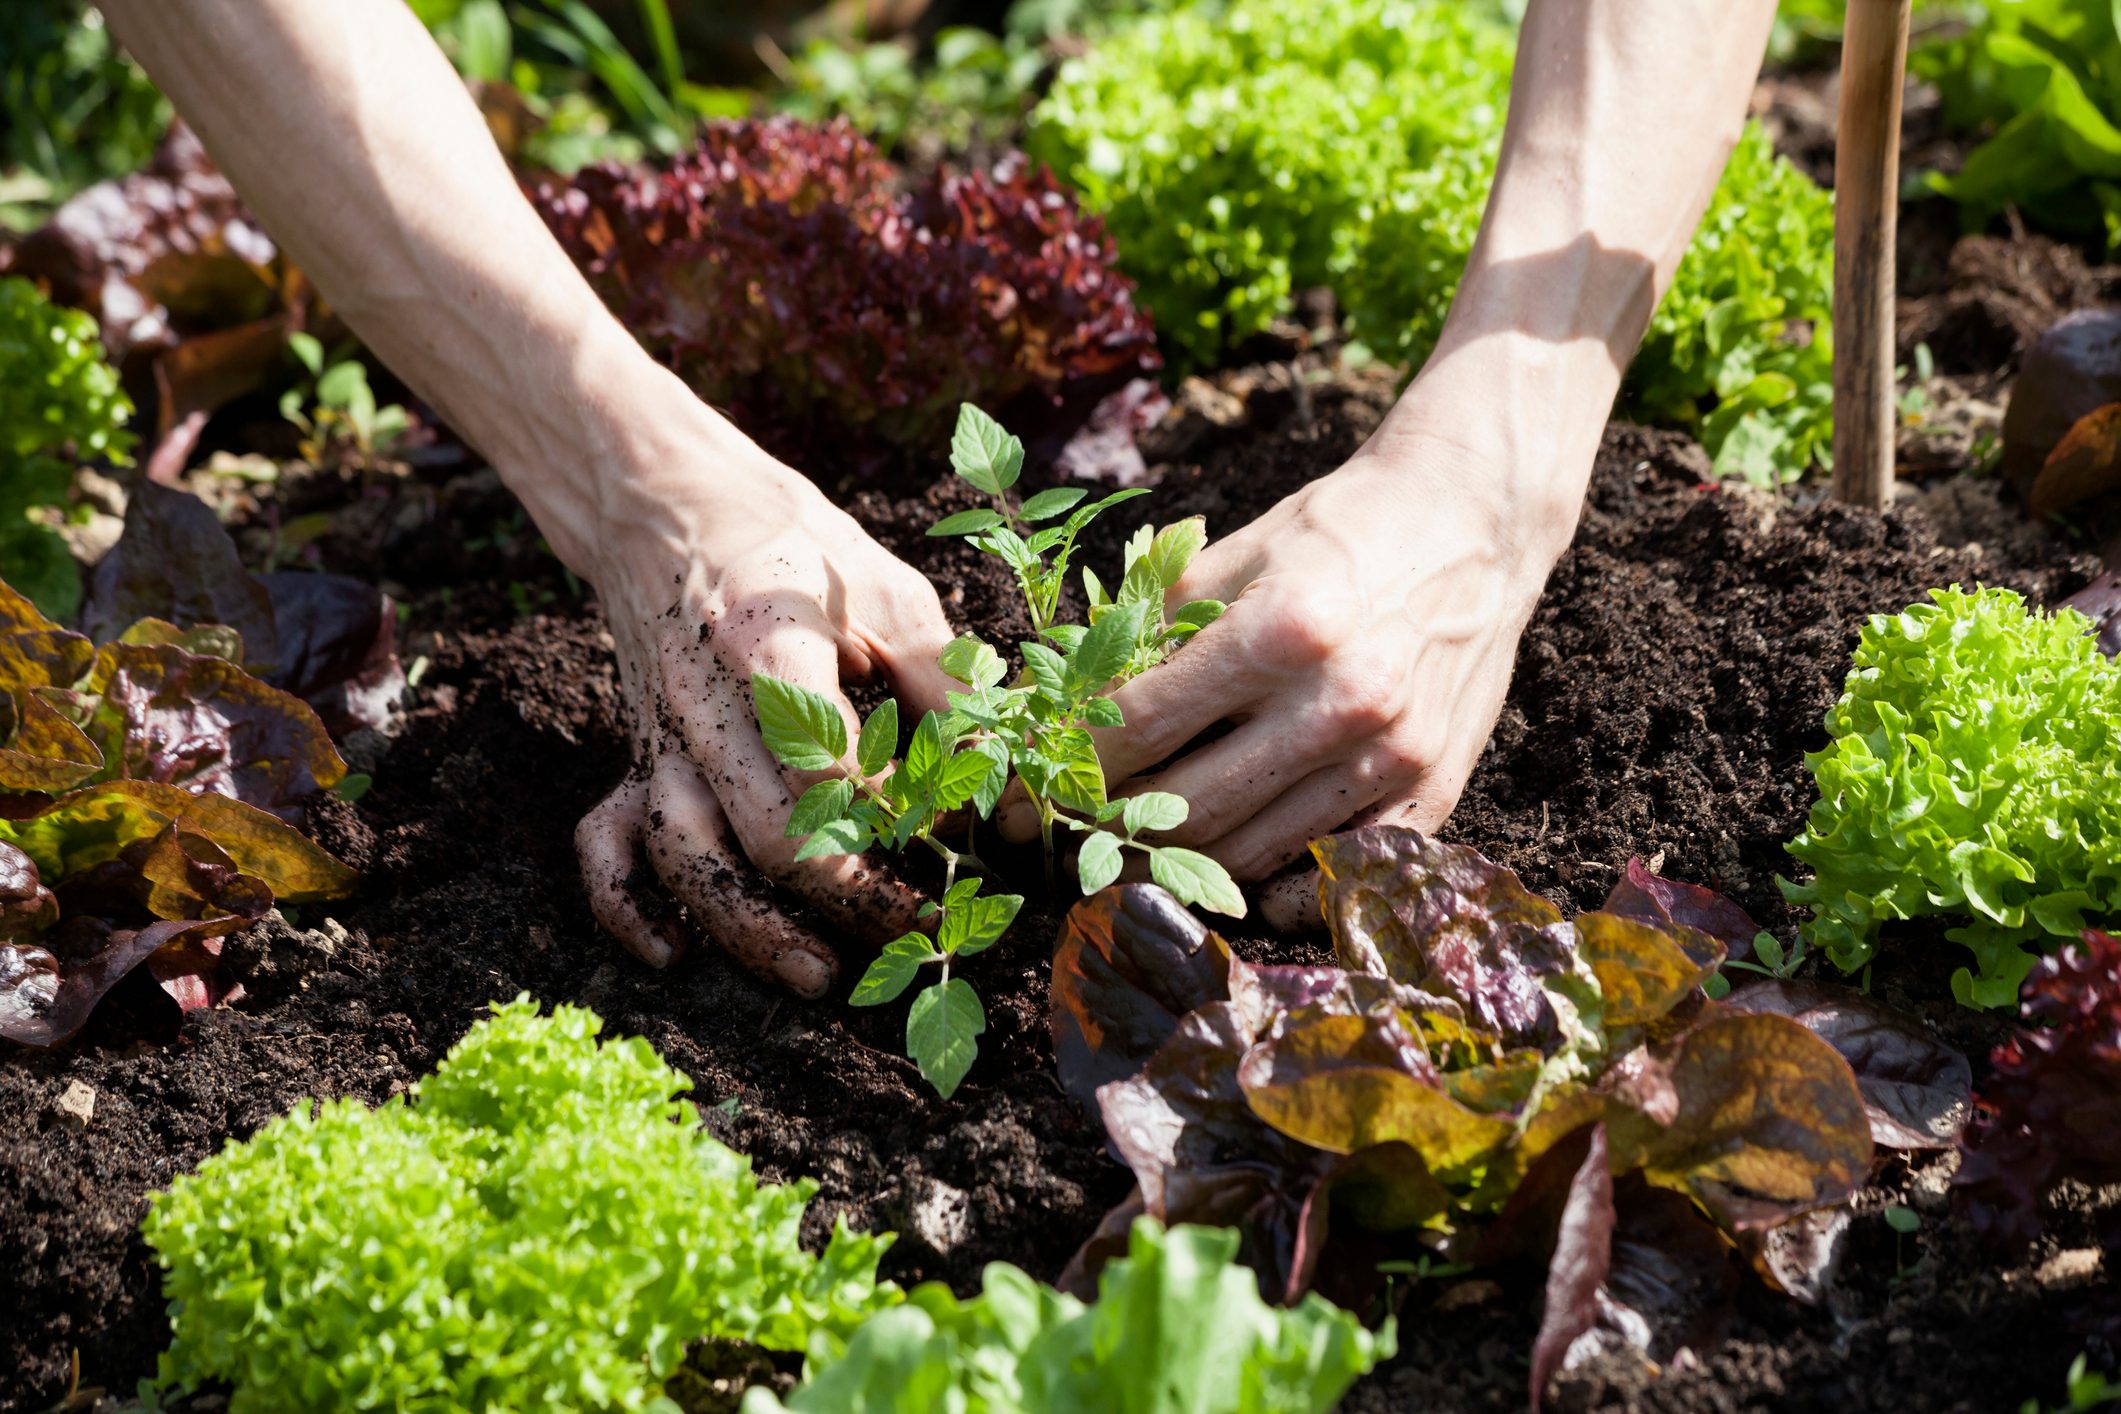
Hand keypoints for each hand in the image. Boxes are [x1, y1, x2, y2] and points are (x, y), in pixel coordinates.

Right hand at [571, 432, 958, 995]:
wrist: (664, 500)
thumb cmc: (788, 542)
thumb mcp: (883, 584)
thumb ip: (940, 678)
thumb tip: (992, 779)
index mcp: (765, 645)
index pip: (833, 767)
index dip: (902, 820)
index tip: (957, 837)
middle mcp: (700, 703)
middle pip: (762, 835)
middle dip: (846, 898)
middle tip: (919, 928)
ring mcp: (657, 737)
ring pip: (686, 857)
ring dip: (746, 928)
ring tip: (816, 975)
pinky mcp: (633, 755)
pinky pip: (607, 845)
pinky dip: (627, 908)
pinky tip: (672, 953)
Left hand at [1014, 432, 1570, 929]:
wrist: (1472, 516)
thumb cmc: (1337, 528)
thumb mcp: (1234, 553)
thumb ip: (1149, 630)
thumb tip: (1057, 705)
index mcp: (1280, 630)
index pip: (1140, 729)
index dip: (1070, 767)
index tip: (1026, 788)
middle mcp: (1340, 702)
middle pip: (1187, 808)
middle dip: (1108, 827)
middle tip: (1066, 832)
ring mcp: (1392, 755)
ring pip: (1250, 853)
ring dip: (1177, 861)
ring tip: (1128, 849)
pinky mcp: (1432, 788)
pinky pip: (1332, 870)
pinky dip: (1275, 882)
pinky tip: (1232, 863)